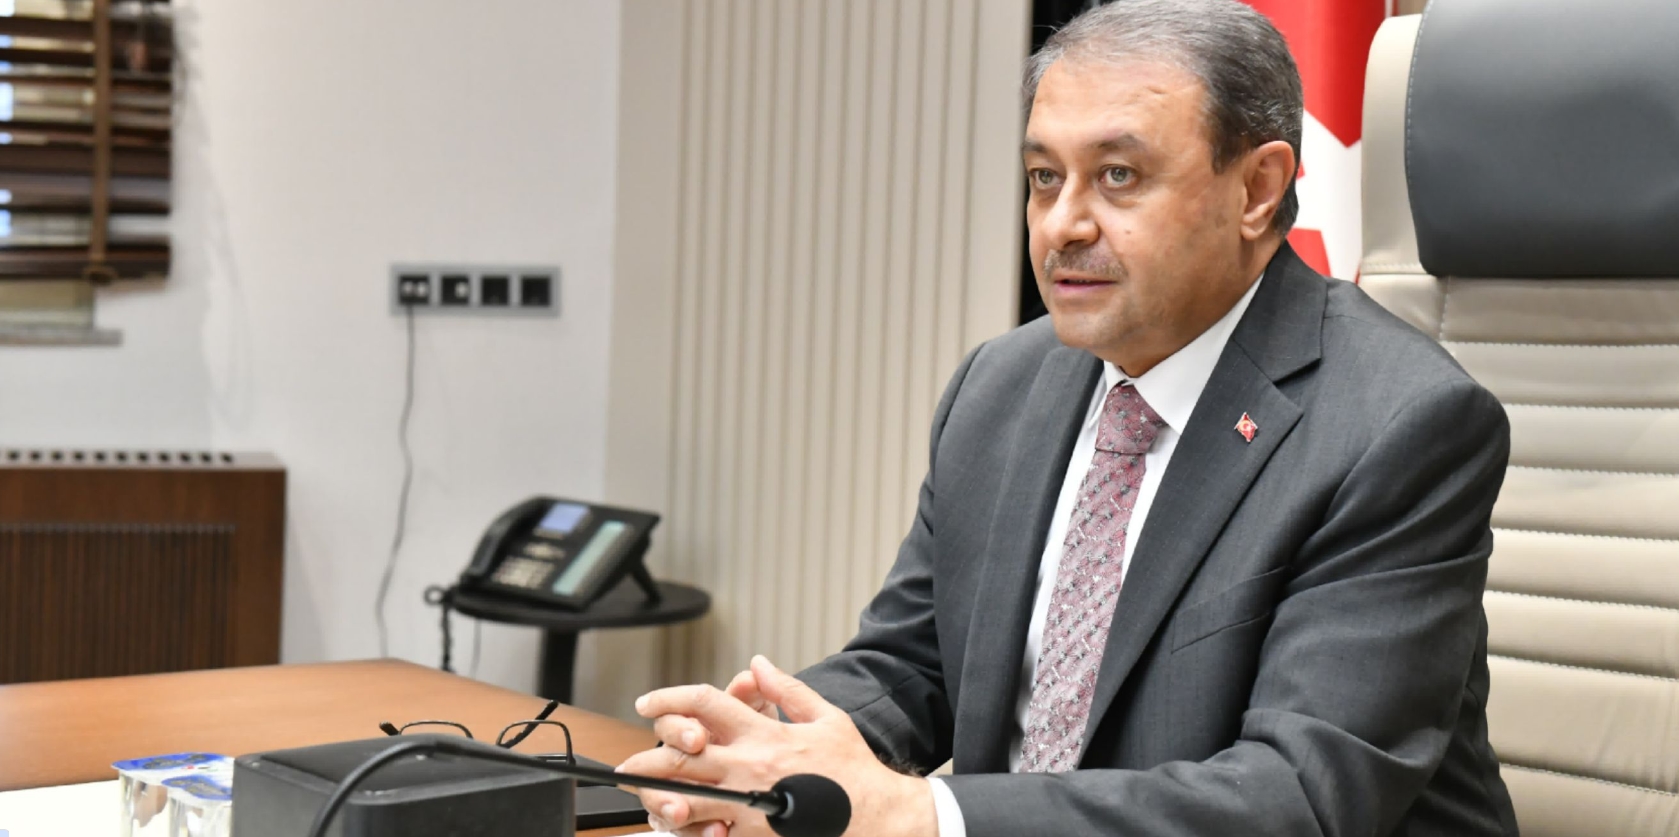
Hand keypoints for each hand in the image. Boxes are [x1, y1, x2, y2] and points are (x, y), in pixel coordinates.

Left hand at [618, 656, 935, 836]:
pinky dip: (693, 833)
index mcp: (765, 734)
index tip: (647, 703)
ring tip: (639, 800)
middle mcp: (751, 767)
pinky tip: (679, 831)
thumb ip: (786, 690)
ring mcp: (750, 806)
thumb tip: (757, 665)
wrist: (879, 818)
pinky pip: (713, 835)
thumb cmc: (855, 770)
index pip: (705, 704)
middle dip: (647, 759)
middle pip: (682, 757)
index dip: (669, 699)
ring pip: (688, 800)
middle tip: (625, 764)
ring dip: (657, 799)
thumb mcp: (826, 717)